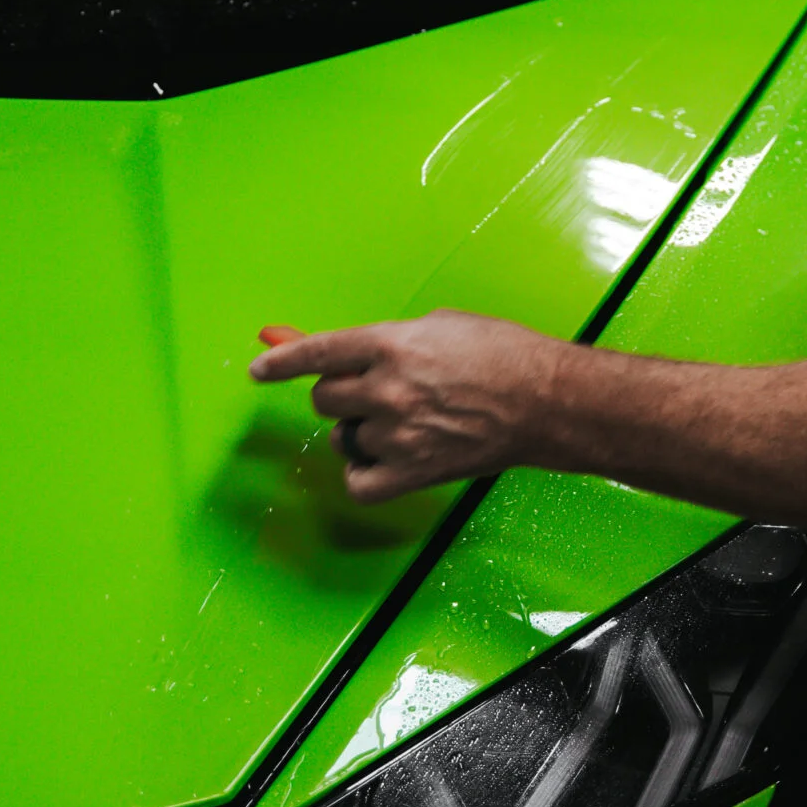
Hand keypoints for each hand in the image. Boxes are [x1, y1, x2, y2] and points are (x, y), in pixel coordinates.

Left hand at [249, 314, 561, 503]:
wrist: (546, 401)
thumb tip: (325, 348)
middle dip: (341, 393)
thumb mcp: (438, 324)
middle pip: (325, 399)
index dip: (280, 361)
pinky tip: (384, 458)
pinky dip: (365, 471)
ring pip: (344, 437)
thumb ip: (378, 338)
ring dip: (360, 430)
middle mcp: (388, 390)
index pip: (316, 354)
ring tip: (402, 421)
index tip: (259, 369)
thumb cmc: (501, 355)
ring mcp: (399, 435)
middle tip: (374, 391)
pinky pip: (359, 481)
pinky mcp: (413, 472)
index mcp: (391, 344)